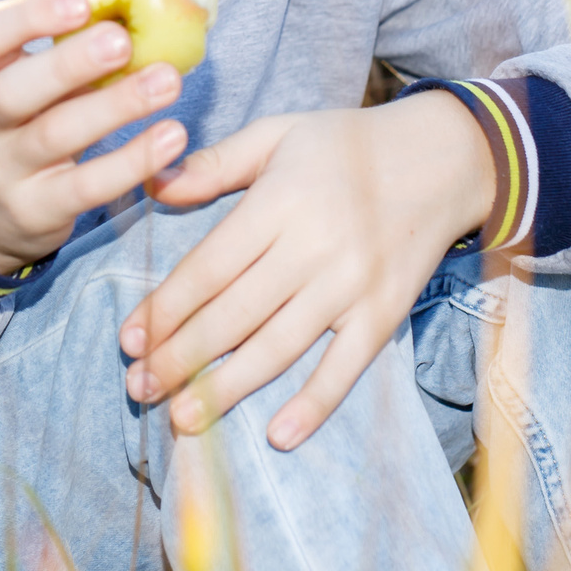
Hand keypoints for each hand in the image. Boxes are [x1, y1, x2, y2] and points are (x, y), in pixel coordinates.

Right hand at [0, 0, 193, 275]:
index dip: (30, 16)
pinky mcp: (37, 210)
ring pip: (55, 135)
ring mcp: (6, 169)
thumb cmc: (26, 122)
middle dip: (69, 63)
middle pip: (15, 90)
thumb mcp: (29, 80)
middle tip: (123, 41)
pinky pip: (86, 186)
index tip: (82, 1)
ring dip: (115, 106)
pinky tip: (171, 137)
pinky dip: (132, 161)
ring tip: (168, 82)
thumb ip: (69, 45)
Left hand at [121, 92, 499, 450]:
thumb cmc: (345, 145)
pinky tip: (277, 436)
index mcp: (279, 202)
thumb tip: (154, 185)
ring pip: (277, 348)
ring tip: (182, 419)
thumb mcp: (277, 134)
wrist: (441, 158)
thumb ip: (215, 164)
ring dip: (225, 389)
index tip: (130, 339)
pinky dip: (313, 405)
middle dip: (180, 358)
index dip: (166, 308)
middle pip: (233, 316)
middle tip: (138, 389)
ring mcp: (351, 286)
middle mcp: (314, 248)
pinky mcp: (384, 314)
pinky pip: (345, 368)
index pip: (209, 268)